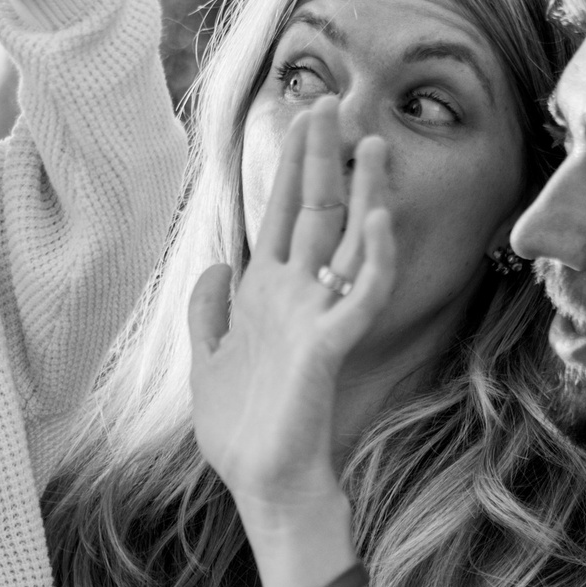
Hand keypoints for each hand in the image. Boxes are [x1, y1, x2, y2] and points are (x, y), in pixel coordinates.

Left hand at [186, 98, 395, 518]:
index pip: (281, 217)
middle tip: (333, 101)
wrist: (266, 486)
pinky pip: (362, 293)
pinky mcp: (332, 345)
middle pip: (314, 213)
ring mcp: (318, 317)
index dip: (290, 167)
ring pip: (347, 241)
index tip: (299, 116)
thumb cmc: (243, 433)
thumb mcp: (207, 362)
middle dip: (322, 158)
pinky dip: (373, 256)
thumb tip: (215, 265)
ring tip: (371, 142)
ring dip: (362, 192)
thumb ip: (209, 312)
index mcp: (267, 296)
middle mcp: (297, 297)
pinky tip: (378, 218)